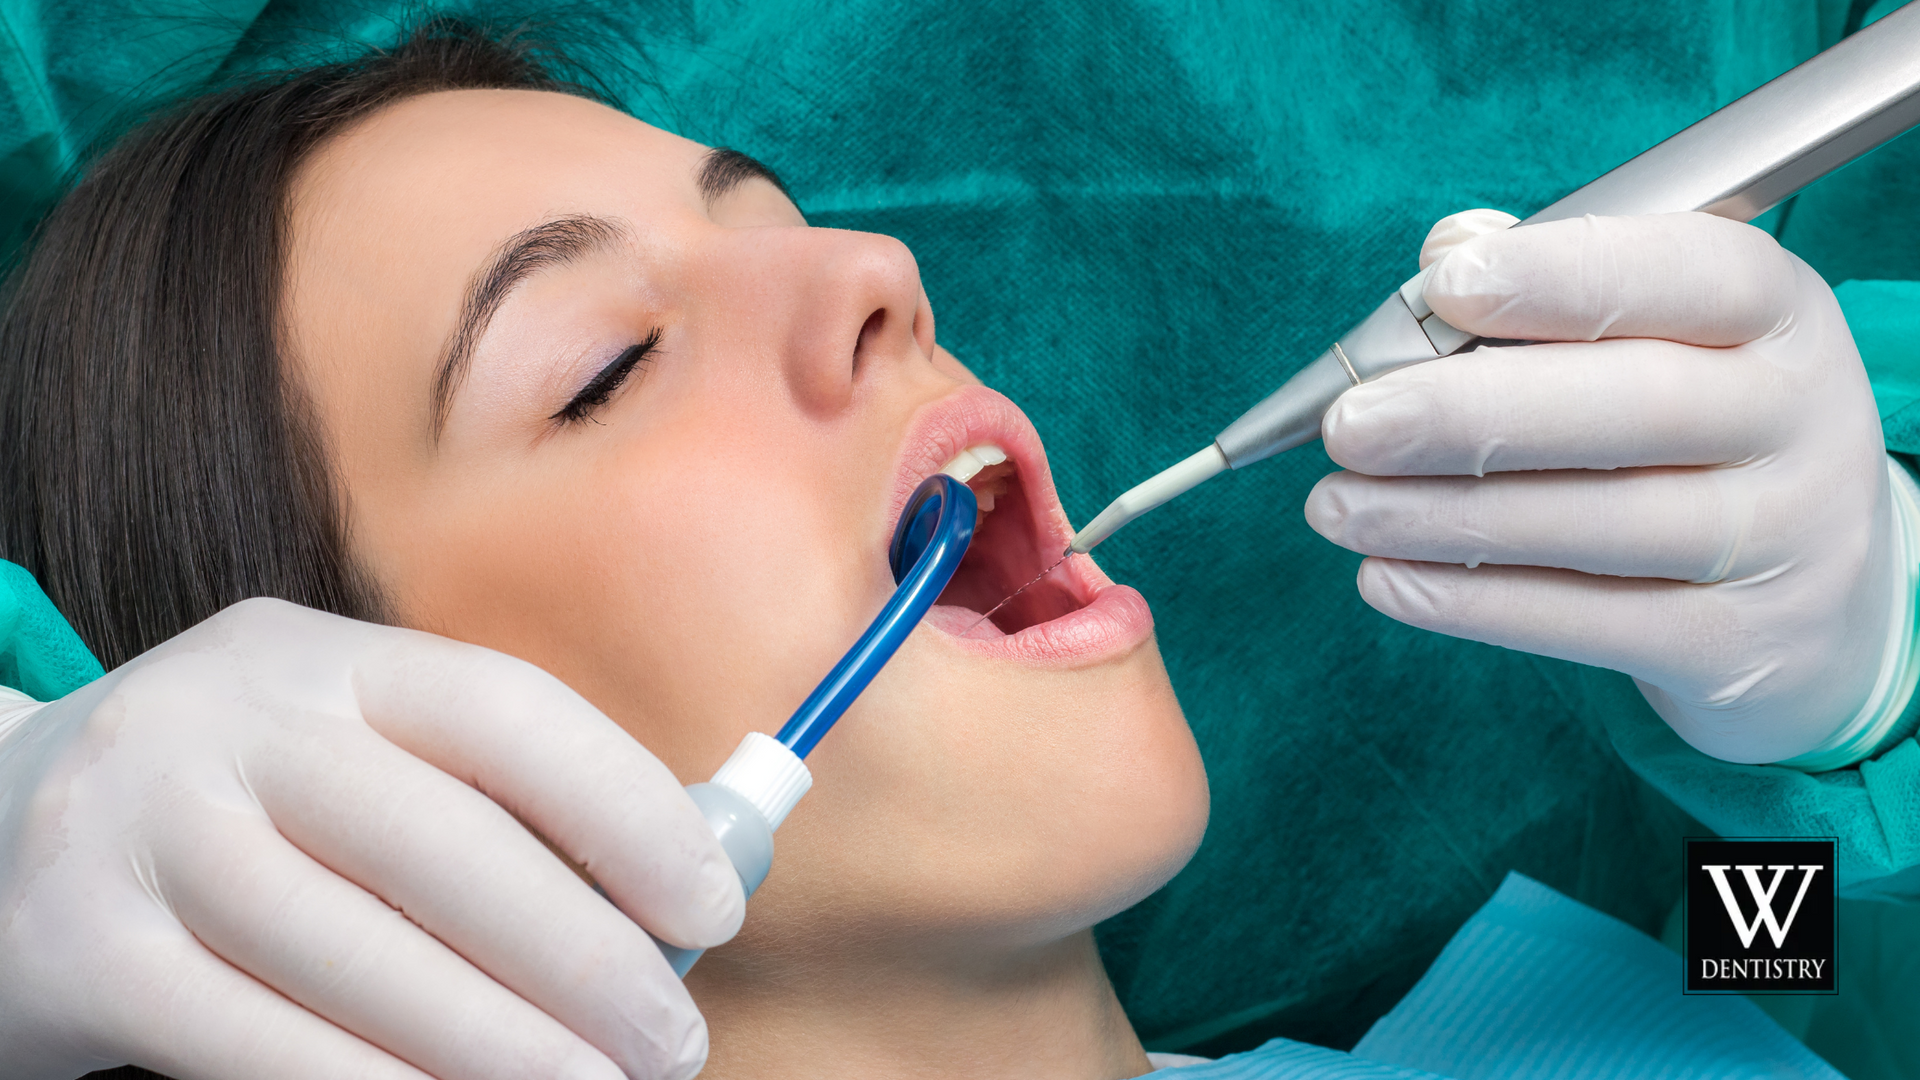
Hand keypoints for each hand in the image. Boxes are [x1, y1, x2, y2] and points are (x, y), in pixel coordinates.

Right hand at [0, 598, 743, 1079]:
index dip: (627, 809)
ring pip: (362, 961)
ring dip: (504, 1050)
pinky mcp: (81, 955)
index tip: (712, 905)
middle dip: (585, 960)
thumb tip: (673, 892)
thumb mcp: (347, 756)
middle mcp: (225, 723)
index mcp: (322, 658)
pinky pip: (265, 1045)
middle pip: (444, 847)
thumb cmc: (245, 808)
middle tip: (672, 1042)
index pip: (505, 714)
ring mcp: (141, 832)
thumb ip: (486, 802)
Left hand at [1305, 209, 1909, 764]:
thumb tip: (1450, 247)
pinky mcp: (1740, 646)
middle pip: (1632, 406)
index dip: (1562, 275)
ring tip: (1335, 507)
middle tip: (1349, 425)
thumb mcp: (1662, 342)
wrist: (1817, 601)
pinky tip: (1385, 578)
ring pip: (1597, 525)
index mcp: (1779, 314)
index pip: (1687, 273)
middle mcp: (1801, 419)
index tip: (1445, 285)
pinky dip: (1471, 604)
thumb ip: (1555, 289)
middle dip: (1467, 414)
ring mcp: (1784, 540)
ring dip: (1442, 517)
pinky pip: (1588, 624)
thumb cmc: (1694, 437)